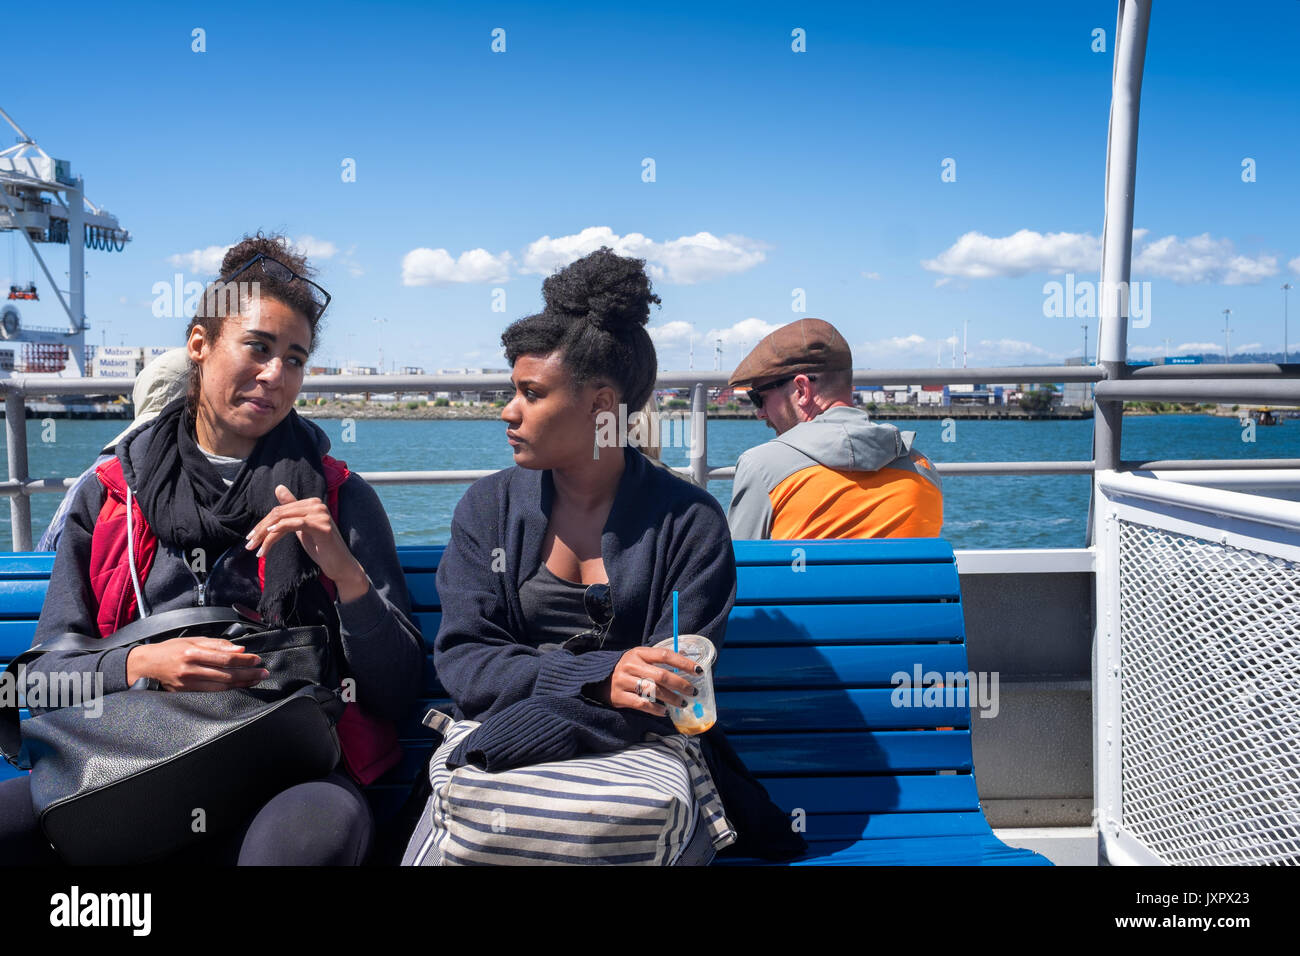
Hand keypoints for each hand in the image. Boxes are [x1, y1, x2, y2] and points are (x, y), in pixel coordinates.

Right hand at [126, 637, 268, 691]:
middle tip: (264, 673)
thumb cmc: (169, 650)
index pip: (225, 658)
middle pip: (226, 673)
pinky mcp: (186, 692)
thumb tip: (239, 650)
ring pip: (222, 685)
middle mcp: (191, 669)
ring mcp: (188, 683)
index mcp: (192, 652)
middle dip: (248, 674)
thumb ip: (216, 644)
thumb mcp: (191, 640)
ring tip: (256, 680)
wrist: (145, 665)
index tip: (257, 660)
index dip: (244, 660)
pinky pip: (212, 692)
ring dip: (242, 683)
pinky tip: (239, 686)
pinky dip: (229, 689)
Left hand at [244, 485, 370, 601]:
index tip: (251, 538)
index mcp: (311, 503)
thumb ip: (291, 509)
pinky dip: (279, 529)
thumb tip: (279, 488)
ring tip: (256, 549)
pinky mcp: (322, 526)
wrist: (340, 564)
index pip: (280, 509)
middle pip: (279, 513)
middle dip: (261, 529)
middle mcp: (317, 504)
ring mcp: (320, 514)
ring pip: (283, 519)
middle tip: (249, 544)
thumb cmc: (322, 547)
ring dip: (265, 535)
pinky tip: (269, 537)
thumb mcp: (302, 527)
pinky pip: (294, 524)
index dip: (263, 523)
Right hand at [595, 646, 701, 716]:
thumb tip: (685, 659)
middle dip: (681, 684)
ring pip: (653, 691)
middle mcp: (631, 665)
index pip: (665, 655)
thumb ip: (658, 659)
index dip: (683, 663)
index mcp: (639, 653)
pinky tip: (664, 712)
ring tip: (682, 703)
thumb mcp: (639, 658)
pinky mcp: (619, 697)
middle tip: (693, 691)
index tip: (698, 671)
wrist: (598, 679)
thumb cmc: (627, 669)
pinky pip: (642, 704)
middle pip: (661, 675)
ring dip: (671, 698)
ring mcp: (624, 681)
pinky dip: (656, 709)